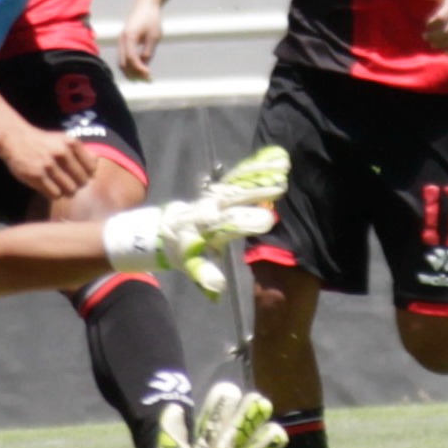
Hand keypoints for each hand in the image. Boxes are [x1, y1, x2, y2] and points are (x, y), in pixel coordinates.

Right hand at [0, 124, 96, 201]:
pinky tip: (48, 187)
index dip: (86, 174)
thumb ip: (80, 151)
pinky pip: (55, 194)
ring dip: (65, 191)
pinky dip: (53, 193)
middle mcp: (62, 153)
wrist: (16, 139)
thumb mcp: (63, 140)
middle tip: (67, 182)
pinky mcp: (37, 176)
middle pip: (82, 181)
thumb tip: (96, 163)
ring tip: (58, 185)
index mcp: (71, 143)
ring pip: (70, 190)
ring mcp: (49, 165)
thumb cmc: (43, 143)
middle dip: (76, 184)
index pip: (92, 169)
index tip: (78, 174)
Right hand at [117, 0, 163, 80]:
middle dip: (134, 73)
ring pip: (122, 61)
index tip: (149, 75)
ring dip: (131, 71)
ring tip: (143, 76)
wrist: (145, 5)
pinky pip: (123, 56)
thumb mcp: (153, 36)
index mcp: (129, 38)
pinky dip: (129, 64)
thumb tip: (144, 65)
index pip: (132, 59)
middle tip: (146, 79)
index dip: (140, 69)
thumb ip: (148, 51)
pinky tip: (139, 67)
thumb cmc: (151, 19)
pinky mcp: (123, 40)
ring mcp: (121, 40)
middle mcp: (122, 40)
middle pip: (123, 63)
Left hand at [149, 146, 289, 297]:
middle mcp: (212, 207)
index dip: (247, 221)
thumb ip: (204, 273)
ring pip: (239, 183)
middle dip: (258, 193)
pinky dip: (253, 169)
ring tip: (282, 166)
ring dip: (259, 175)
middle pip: (237, 198)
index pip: (230, 223)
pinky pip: (237, 178)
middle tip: (282, 187)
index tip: (268, 219)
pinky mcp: (219, 190)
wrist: (165, 227)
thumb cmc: (183, 248)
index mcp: (207, 226)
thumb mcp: (190, 263)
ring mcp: (216, 197)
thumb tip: (219, 286)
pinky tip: (273, 160)